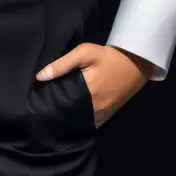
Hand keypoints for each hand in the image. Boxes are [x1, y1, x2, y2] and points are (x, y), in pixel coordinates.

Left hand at [35, 43, 153, 126]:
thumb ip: (62, 65)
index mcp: (87, 91)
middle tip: (47, 111)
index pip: (63, 104)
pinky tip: (75, 117)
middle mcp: (96, 106)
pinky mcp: (110, 113)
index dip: (52, 105)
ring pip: (82, 122)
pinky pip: (93, 123)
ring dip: (72, 119)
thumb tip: (40, 77)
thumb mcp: (84, 53)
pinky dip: (84, 121)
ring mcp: (104, 112)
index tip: (40, 105)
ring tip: (58, 116)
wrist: (135, 61)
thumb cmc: (107, 56)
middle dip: (60, 114)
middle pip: (72, 115)